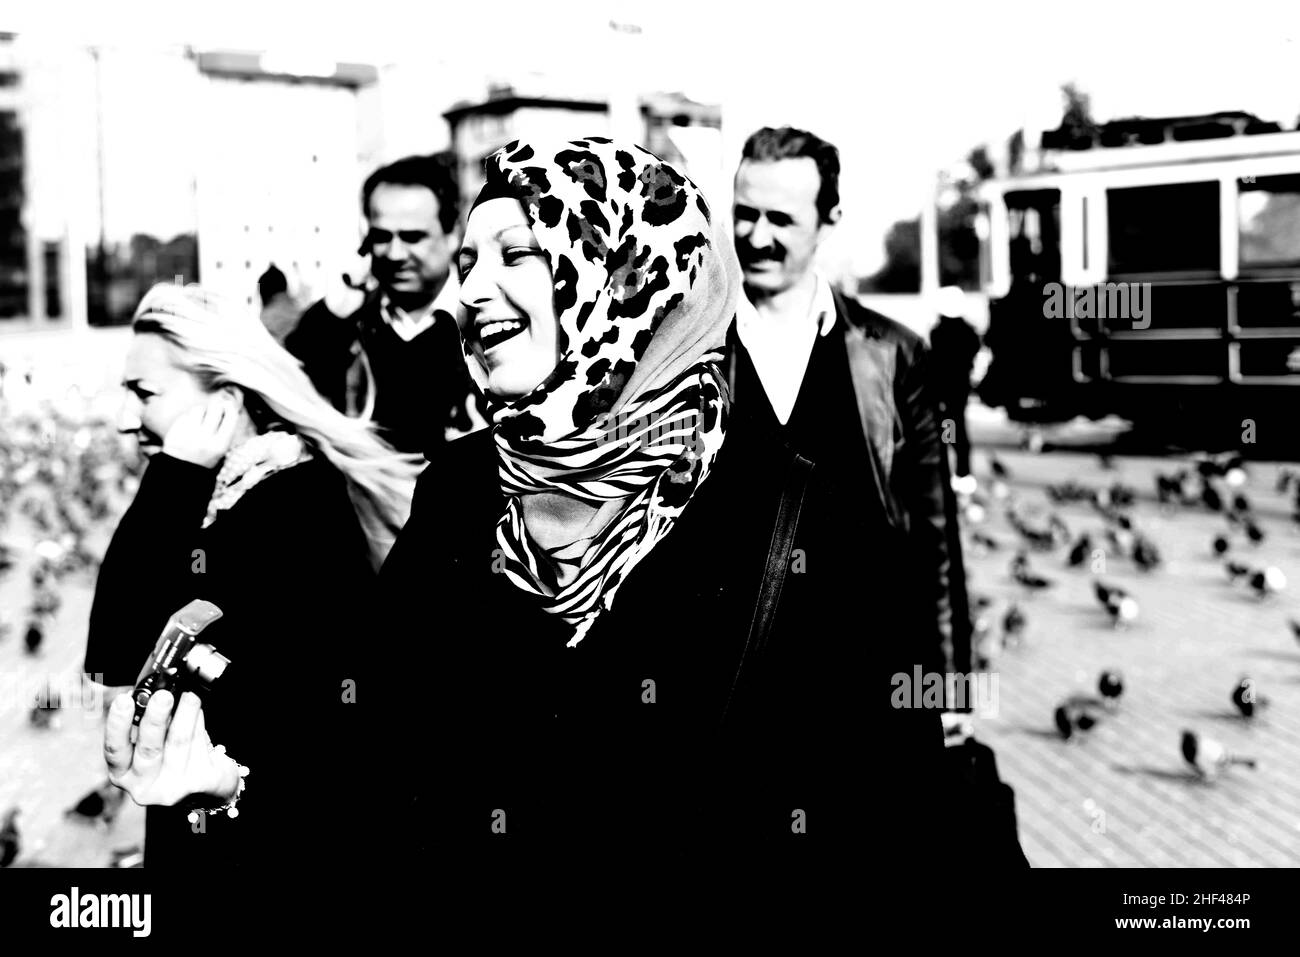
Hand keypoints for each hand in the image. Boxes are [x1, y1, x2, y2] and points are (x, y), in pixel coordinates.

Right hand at [104, 690, 239, 807]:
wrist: (206, 784)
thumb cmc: (171, 757)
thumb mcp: (152, 744)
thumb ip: (146, 723)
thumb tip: (151, 692)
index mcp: (124, 775)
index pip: (115, 751)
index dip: (118, 725)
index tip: (124, 701)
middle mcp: (145, 786)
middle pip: (149, 749)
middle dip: (155, 719)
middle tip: (163, 696)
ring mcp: (174, 786)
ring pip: (179, 742)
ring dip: (185, 713)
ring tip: (189, 696)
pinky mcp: (202, 781)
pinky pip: (202, 743)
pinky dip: (199, 721)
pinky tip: (198, 711)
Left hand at [162, 392, 241, 467]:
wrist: (181, 469)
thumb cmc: (206, 456)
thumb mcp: (221, 447)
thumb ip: (226, 427)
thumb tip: (227, 402)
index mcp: (220, 444)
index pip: (231, 416)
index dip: (230, 407)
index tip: (228, 405)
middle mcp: (205, 438)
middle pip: (216, 408)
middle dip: (216, 407)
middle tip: (214, 411)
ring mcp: (189, 434)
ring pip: (199, 408)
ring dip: (202, 411)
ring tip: (201, 419)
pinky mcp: (176, 431)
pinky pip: (186, 415)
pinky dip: (190, 417)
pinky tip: (190, 426)